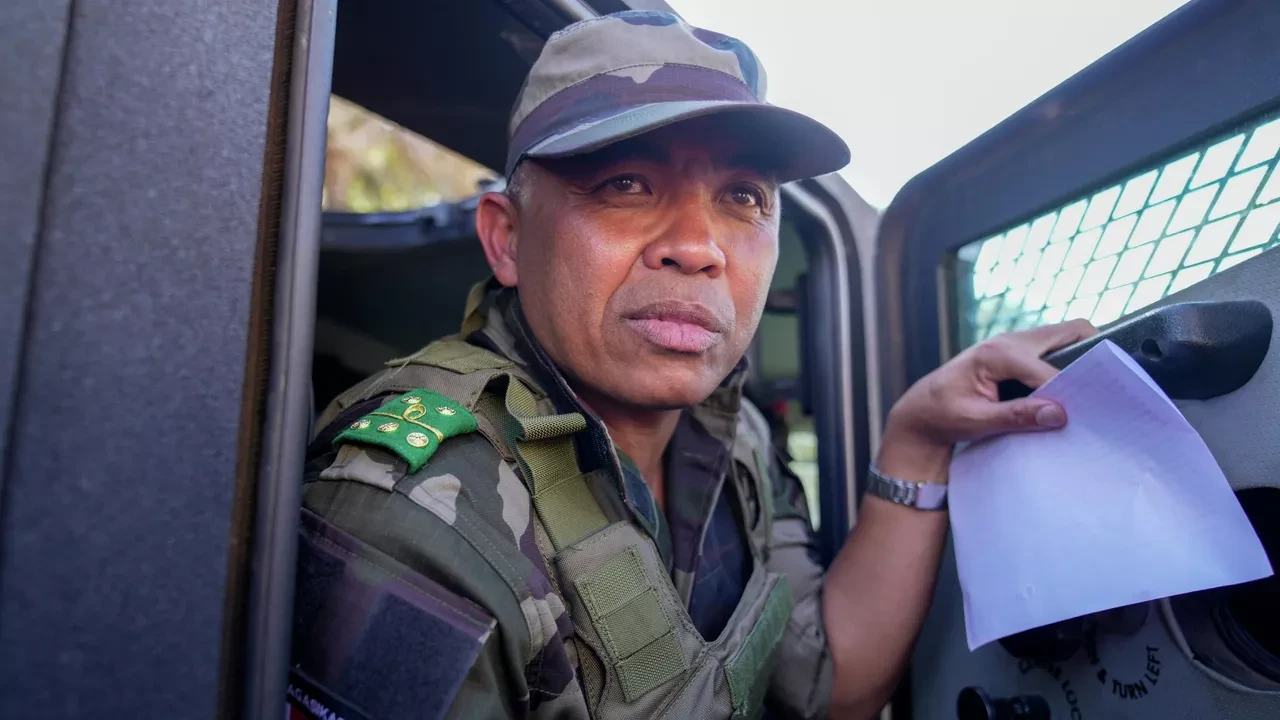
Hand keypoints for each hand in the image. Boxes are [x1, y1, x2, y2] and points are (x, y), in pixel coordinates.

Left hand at [877, 319, 1098, 480]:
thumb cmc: (942, 414)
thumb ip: (1016, 416)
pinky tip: (1074, 391)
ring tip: (1096, 391)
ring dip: (1082, 359)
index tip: (1094, 411)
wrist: (920, 411)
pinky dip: (1070, 363)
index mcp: (997, 354)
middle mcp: (1009, 341)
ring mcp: (1014, 343)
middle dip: (1093, 355)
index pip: (1050, 370)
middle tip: (1110, 387)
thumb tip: (1058, 414)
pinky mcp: (1017, 353)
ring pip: (1065, 338)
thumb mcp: (975, 420)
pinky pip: (1054, 350)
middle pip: (1071, 332)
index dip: (1073, 390)